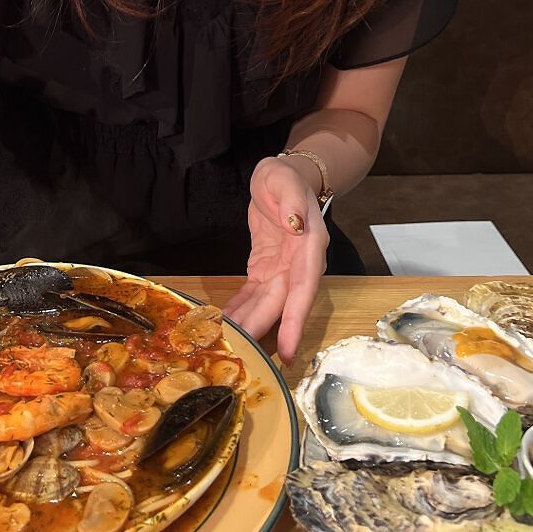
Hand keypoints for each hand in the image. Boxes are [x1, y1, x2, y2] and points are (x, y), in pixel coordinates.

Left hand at [222, 155, 328, 362]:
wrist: (281, 178)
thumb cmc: (286, 179)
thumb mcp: (284, 180)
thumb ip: (290, 200)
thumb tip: (295, 223)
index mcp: (309, 247)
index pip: (304, 289)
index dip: (296, 321)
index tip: (289, 350)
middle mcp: (299, 266)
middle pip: (281, 305)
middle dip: (263, 330)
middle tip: (242, 353)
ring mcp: (282, 271)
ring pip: (265, 305)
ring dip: (248, 324)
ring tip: (228, 344)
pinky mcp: (265, 271)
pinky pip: (252, 295)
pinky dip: (239, 310)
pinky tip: (223, 324)